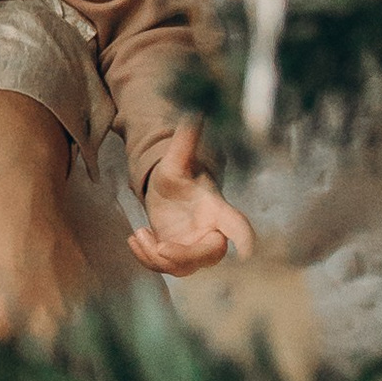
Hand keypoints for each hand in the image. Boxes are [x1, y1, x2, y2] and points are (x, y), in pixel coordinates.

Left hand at [134, 119, 255, 274]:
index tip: (246, 251)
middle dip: (185, 256)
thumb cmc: (179, 176)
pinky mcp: (178, 259)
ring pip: (185, 268)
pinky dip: (147, 259)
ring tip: (139, 235)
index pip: (237, 224)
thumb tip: (195, 111)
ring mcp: (195, 249)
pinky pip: (166, 270)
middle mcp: (211, 232)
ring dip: (158, 258)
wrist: (169, 194)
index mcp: (216, 208)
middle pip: (210, 254)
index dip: (243, 237)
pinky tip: (135, 239)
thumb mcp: (176, 160)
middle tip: (160, 248)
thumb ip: (185, 142)